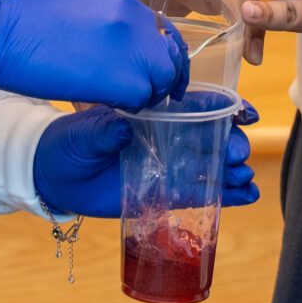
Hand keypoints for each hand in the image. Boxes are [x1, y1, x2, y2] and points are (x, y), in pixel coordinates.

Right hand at [0, 0, 189, 107]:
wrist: (3, 35)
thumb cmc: (29, 22)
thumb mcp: (82, 6)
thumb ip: (112, 20)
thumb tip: (125, 42)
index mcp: (125, 1)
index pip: (161, 31)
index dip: (158, 53)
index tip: (151, 67)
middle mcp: (136, 21)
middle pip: (170, 55)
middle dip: (162, 75)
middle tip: (145, 90)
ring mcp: (133, 49)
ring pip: (161, 79)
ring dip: (146, 91)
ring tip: (121, 96)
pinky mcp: (123, 79)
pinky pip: (141, 98)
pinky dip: (129, 105)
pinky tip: (107, 102)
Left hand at [30, 102, 261, 218]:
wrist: (53, 176)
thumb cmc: (68, 143)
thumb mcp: (82, 134)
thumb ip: (104, 131)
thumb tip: (123, 129)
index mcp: (153, 113)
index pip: (196, 105)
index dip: (224, 108)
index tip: (245, 113)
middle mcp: (168, 137)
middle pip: (210, 137)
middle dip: (230, 142)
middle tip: (238, 153)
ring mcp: (169, 166)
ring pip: (210, 166)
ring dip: (233, 170)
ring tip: (245, 179)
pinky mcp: (166, 194)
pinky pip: (200, 193)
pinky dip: (226, 195)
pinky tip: (248, 196)